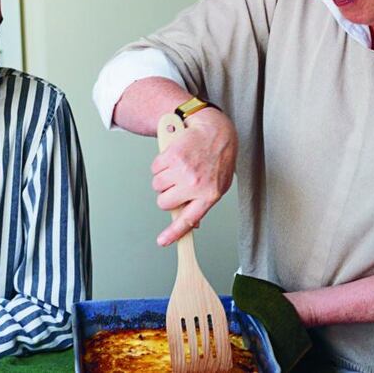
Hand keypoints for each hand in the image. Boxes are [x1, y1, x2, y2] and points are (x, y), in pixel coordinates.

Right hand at [151, 107, 236, 245]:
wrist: (216, 131)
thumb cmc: (218, 158)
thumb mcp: (218, 185)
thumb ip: (203, 204)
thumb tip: (192, 223)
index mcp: (209, 195)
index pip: (187, 220)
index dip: (173, 234)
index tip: (162, 242)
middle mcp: (195, 185)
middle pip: (164, 202)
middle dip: (166, 195)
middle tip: (177, 184)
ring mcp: (183, 170)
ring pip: (157, 185)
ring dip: (163, 178)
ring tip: (178, 168)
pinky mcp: (172, 156)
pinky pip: (155, 169)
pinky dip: (160, 164)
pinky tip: (173, 158)